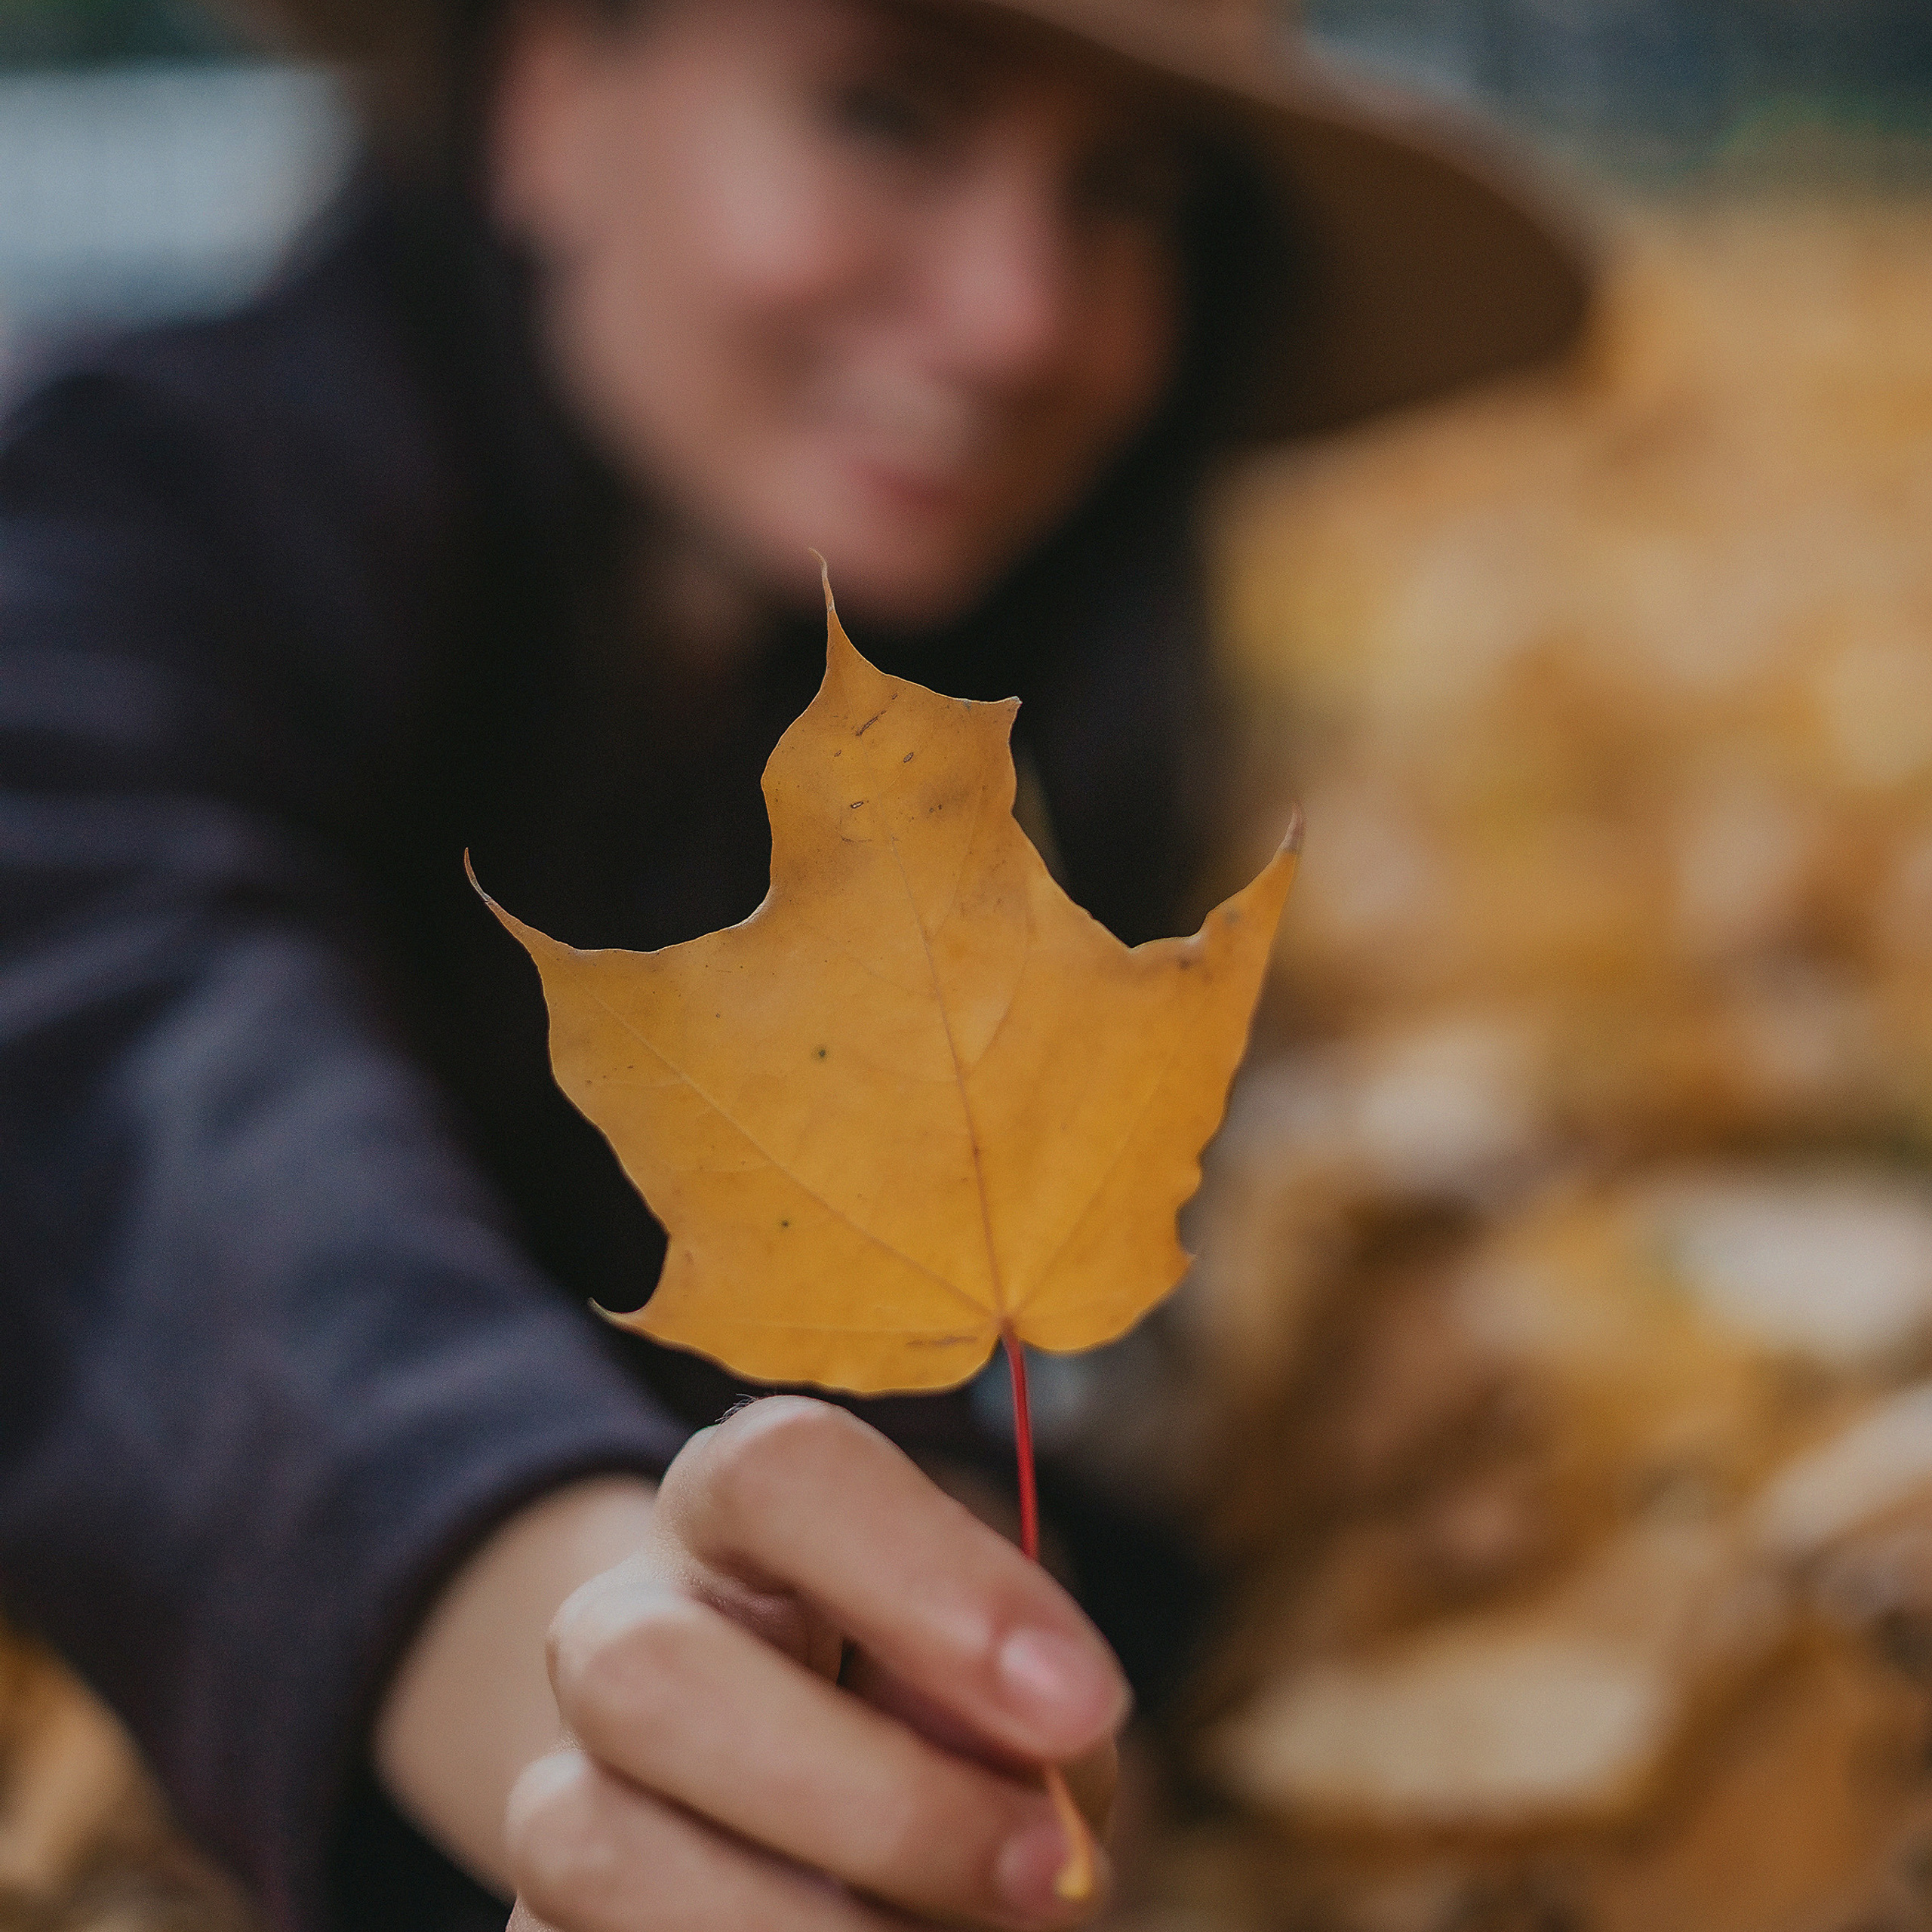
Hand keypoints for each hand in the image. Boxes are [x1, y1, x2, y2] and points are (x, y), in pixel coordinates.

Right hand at [503, 1396, 1126, 1931]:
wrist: (813, 1817)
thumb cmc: (942, 1722)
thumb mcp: (1000, 1686)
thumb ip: (1023, 1712)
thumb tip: (1030, 1793)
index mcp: (737, 1508)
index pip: (782, 1473)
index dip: (932, 1577)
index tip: (1082, 1701)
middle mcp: (620, 1621)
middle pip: (652, 1670)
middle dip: (874, 1800)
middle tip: (1049, 1873)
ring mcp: (559, 1781)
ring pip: (592, 1845)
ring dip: (806, 1930)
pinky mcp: (534, 1921)